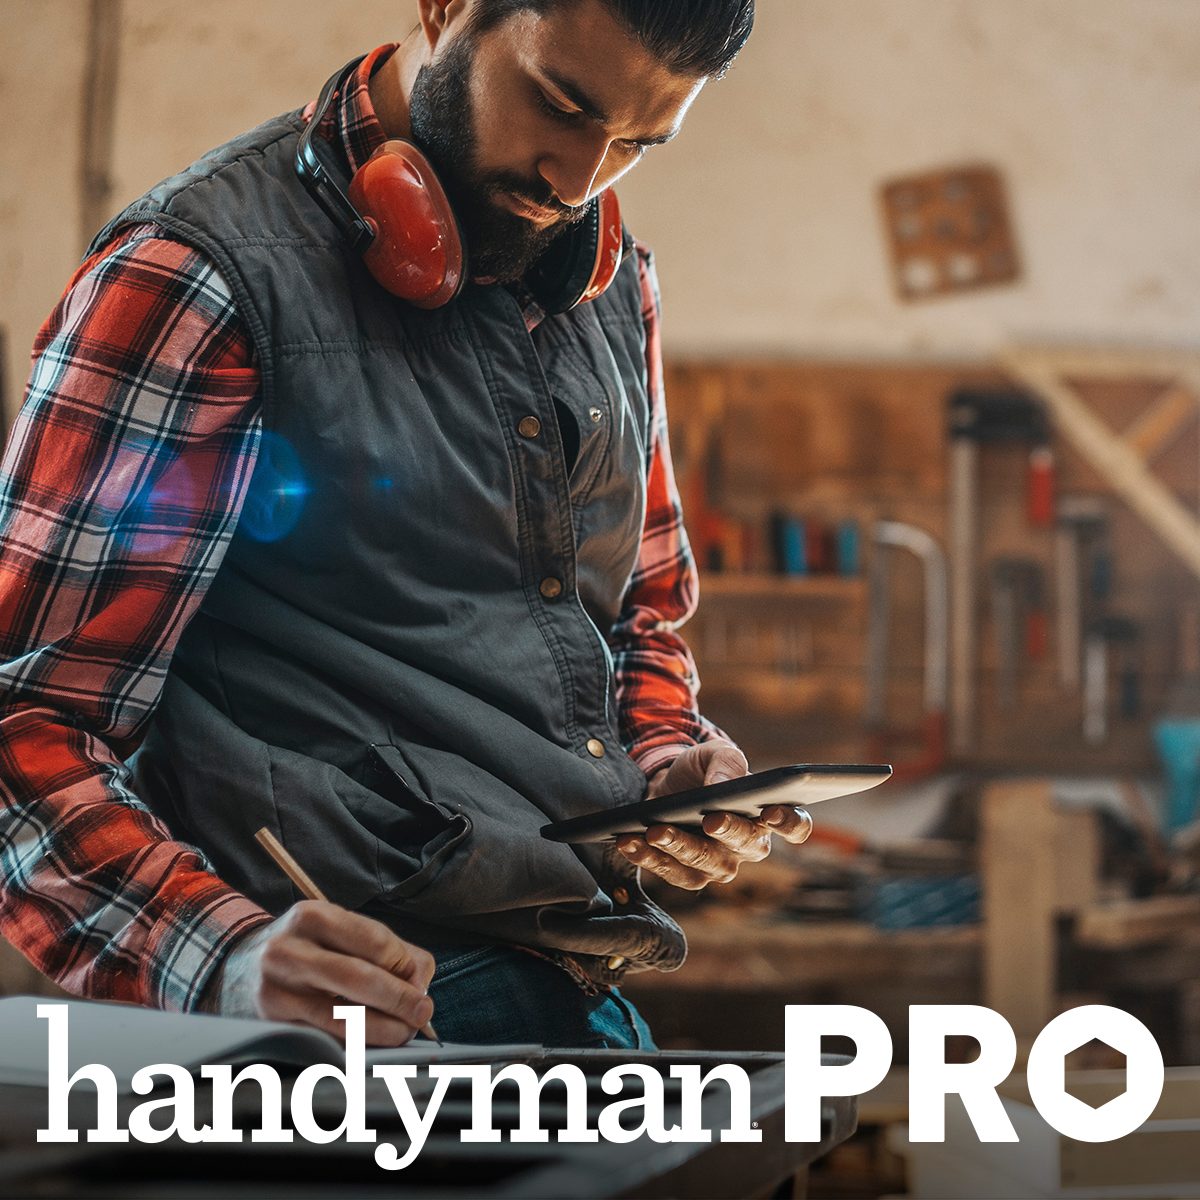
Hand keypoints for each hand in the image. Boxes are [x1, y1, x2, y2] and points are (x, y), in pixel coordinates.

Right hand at [200, 901, 434, 1045]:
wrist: (239, 969)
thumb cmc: (309, 950)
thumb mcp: (340, 933)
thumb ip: (390, 951)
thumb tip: (420, 983)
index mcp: (312, 917)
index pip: (374, 941)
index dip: (405, 966)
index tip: (420, 983)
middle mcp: (287, 950)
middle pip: (359, 979)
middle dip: (400, 1000)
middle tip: (423, 1013)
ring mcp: (274, 991)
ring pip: (343, 1018)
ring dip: (384, 1029)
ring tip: (404, 1030)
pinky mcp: (271, 1026)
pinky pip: (326, 1040)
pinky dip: (358, 1044)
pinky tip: (374, 1041)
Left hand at [618, 742, 813, 889]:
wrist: (667, 784)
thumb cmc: (702, 770)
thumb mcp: (714, 754)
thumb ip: (725, 763)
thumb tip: (722, 787)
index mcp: (768, 815)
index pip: (795, 826)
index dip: (789, 823)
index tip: (771, 811)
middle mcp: (748, 846)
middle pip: (748, 847)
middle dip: (729, 832)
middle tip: (710, 818)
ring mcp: (719, 864)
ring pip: (707, 865)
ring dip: (680, 848)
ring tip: (655, 831)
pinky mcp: (688, 874)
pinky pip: (673, 873)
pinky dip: (650, 858)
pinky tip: (630, 841)